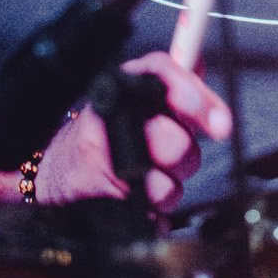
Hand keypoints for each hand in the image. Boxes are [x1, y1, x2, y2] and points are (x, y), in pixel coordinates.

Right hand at [33, 50, 231, 211]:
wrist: (57, 171)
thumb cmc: (103, 134)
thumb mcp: (135, 100)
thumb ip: (172, 85)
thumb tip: (200, 66)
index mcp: (123, 84)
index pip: (163, 73)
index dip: (197, 96)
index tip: (220, 122)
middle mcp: (110, 115)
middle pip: (174, 140)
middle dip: (184, 155)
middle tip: (170, 155)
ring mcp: (102, 157)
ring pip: (167, 184)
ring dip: (168, 188)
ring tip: (147, 176)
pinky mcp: (102, 195)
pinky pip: (153, 211)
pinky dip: (154, 211)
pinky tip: (136, 196)